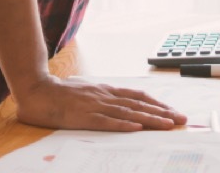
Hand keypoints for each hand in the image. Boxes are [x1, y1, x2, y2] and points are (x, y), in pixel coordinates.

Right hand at [13, 75, 186, 130]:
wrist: (38, 90)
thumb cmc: (60, 93)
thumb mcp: (87, 90)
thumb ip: (102, 96)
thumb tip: (117, 102)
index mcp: (106, 90)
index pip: (138, 96)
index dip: (157, 103)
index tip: (172, 111)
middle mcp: (106, 96)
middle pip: (139, 105)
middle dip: (162, 112)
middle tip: (181, 119)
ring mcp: (96, 106)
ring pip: (129, 113)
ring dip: (150, 120)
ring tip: (168, 125)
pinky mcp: (84, 117)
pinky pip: (107, 122)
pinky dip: (123, 125)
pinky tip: (137, 129)